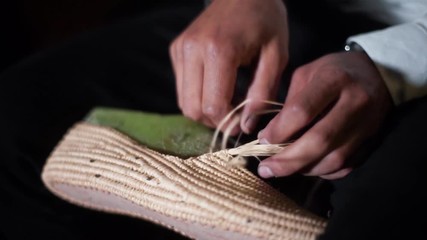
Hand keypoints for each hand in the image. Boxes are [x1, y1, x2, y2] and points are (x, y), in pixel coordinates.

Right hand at [170, 0, 287, 133]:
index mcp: (219, 50)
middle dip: (213, 120)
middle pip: (192, 108)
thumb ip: (262, 93)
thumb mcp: (276, 56)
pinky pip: (182, 88)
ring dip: (204, 110)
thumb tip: (245, 126)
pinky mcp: (176, 50)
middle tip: (235, 115)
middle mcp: (192, 49)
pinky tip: (217, 86)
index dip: (227, 123)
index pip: (213, 105)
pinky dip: (197, 96)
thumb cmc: (266, 22)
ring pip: (183, 102)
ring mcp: (181, 49)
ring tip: (228, 100)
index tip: (241, 125)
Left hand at [257, 51, 392, 179]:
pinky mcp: (372, 140)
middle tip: (266, 169)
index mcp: (334, 79)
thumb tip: (268, 137)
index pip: (303, 111)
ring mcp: (367, 124)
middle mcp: (355, 103)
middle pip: (320, 140)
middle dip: (289, 160)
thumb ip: (288, 103)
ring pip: (334, 159)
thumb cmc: (333, 71)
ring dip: (304, 169)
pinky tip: (306, 168)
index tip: (262, 141)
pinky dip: (323, 172)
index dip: (280, 130)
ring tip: (282, 169)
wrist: (379, 73)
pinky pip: (346, 166)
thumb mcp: (307, 74)